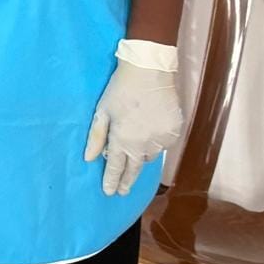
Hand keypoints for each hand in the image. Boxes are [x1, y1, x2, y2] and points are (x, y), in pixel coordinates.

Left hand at [84, 41, 183, 196]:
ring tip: (133, 155)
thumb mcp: (102, 112)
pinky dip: (154, 143)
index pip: (116, 168)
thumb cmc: (120, 89)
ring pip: (149, 156)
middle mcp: (144, 145)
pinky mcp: (174, 132)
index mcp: (123, 140)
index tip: (109, 193)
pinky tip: (149, 134)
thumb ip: (97, 137)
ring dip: (140, 157)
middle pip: (135, 168)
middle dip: (127, 180)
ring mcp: (161, 140)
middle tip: (122, 191)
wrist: (150, 71)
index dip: (112, 181)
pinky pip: (162, 144)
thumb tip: (89, 158)